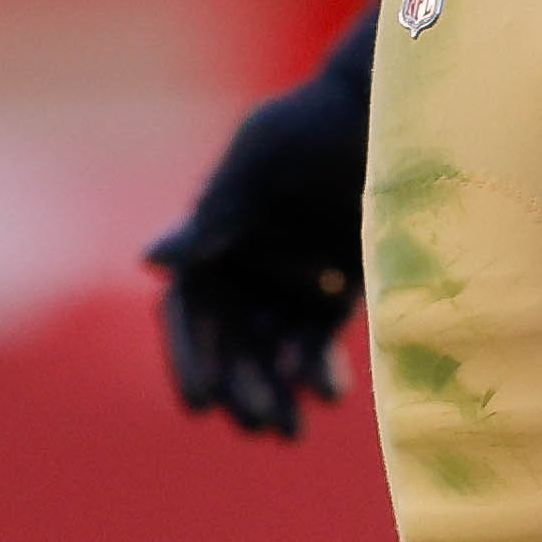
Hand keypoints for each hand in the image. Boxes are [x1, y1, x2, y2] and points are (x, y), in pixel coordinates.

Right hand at [150, 18, 377, 437]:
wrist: (394, 109)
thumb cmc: (316, 120)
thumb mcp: (262, 157)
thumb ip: (215, 211)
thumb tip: (147, 260)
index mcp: (212, 236)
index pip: (190, 310)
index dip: (190, 357)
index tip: (200, 403)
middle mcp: (246, 266)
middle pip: (233, 342)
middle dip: (240, 385)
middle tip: (254, 423)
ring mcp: (291, 281)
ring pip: (274, 352)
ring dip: (276, 391)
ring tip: (287, 431)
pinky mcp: (339, 291)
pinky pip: (320, 341)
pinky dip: (319, 369)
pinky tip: (328, 393)